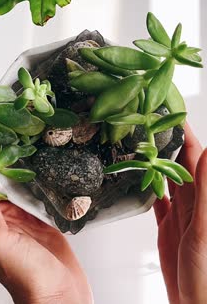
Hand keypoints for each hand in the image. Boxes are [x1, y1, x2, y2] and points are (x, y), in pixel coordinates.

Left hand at [0, 153, 92, 303]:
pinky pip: (42, 201)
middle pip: (7, 188)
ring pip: (25, 193)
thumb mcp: (0, 243)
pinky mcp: (48, 225)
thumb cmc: (28, 278)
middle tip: (15, 145)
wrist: (59, 297)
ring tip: (30, 154)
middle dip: (9, 167)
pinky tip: (47, 177)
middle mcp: (10, 223)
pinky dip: (43, 187)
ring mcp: (30, 224)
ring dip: (26, 176)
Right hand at [154, 125, 206, 303]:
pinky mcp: (168, 227)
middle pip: (177, 160)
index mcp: (203, 196)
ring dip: (154, 159)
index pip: (193, 154)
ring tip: (139, 140)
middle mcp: (192, 200)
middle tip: (146, 119)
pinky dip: (148, 185)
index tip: (168, 110)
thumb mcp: (205, 229)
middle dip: (163, 138)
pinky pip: (157, 199)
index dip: (181, 131)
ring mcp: (180, 213)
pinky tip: (139, 177)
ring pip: (166, 177)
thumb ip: (205, 191)